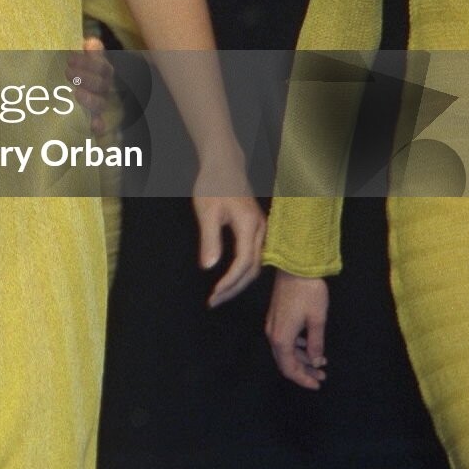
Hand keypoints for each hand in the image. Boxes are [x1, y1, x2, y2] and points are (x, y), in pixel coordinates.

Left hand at [65, 37, 113, 130]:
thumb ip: (88, 53)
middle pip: (101, 85)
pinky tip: (96, 126)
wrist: (71, 104)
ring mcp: (99, 108)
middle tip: (68, 73)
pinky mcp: (94, 125)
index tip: (70, 59)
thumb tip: (91, 42)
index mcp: (101, 75)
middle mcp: (103, 91)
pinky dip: (100, 127)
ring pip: (100, 104)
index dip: (89, 63)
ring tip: (76, 93)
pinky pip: (102, 127)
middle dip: (86, 78)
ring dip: (90, 99)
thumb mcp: (80, 63)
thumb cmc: (75, 77)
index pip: (102, 68)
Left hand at [191, 182, 265, 307]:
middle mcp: (261, 231)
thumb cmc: (213, 185)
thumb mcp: (207, 212)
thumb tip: (208, 268)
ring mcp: (262, 231)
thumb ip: (210, 240)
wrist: (224, 166)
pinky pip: (254, 257)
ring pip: (255, 265)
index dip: (229, 282)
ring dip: (238, 283)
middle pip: (252, 269)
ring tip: (219, 295)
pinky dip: (242, 272)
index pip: (243, 263)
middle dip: (234, 288)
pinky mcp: (257, 230)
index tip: (214, 294)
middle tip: (214, 301)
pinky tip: (230, 279)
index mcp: (250, 226)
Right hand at [265, 271, 329, 387]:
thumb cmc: (309, 294)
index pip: (289, 368)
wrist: (295, 267)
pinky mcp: (276, 317)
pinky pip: (285, 340)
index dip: (302, 379)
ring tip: (320, 364)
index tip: (318, 385)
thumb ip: (316, 344)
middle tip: (322, 376)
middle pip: (284, 362)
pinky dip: (297, 348)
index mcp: (281, 338)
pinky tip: (310, 346)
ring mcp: (272, 325)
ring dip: (301, 359)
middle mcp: (273, 334)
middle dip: (303, 371)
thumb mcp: (317, 320)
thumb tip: (316, 362)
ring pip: (285, 351)